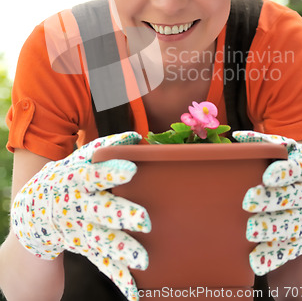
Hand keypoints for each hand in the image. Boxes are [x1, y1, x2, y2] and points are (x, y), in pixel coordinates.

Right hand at [11, 132, 150, 300]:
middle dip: (122, 215)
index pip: (94, 174)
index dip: (111, 171)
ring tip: (143, 260)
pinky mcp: (86, 248)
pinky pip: (102, 263)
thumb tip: (134, 137)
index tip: (131, 169)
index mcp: (77, 180)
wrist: (34, 211)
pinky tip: (135, 292)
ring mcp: (81, 230)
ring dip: (123, 250)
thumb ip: (106, 148)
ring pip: (102, 240)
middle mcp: (79, 206)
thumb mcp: (78, 160)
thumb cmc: (66, 177)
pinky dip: (118, 278)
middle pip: (101, 210)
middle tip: (145, 220)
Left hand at [233, 131, 301, 275]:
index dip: (284, 173)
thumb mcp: (291, 150)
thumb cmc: (301, 166)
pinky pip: (292, 249)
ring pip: (292, 225)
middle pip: (291, 198)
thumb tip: (237, 137)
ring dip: (271, 229)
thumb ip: (266, 143)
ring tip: (250, 230)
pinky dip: (274, 256)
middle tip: (247, 201)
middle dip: (270, 200)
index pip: (297, 169)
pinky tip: (256, 261)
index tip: (268, 176)